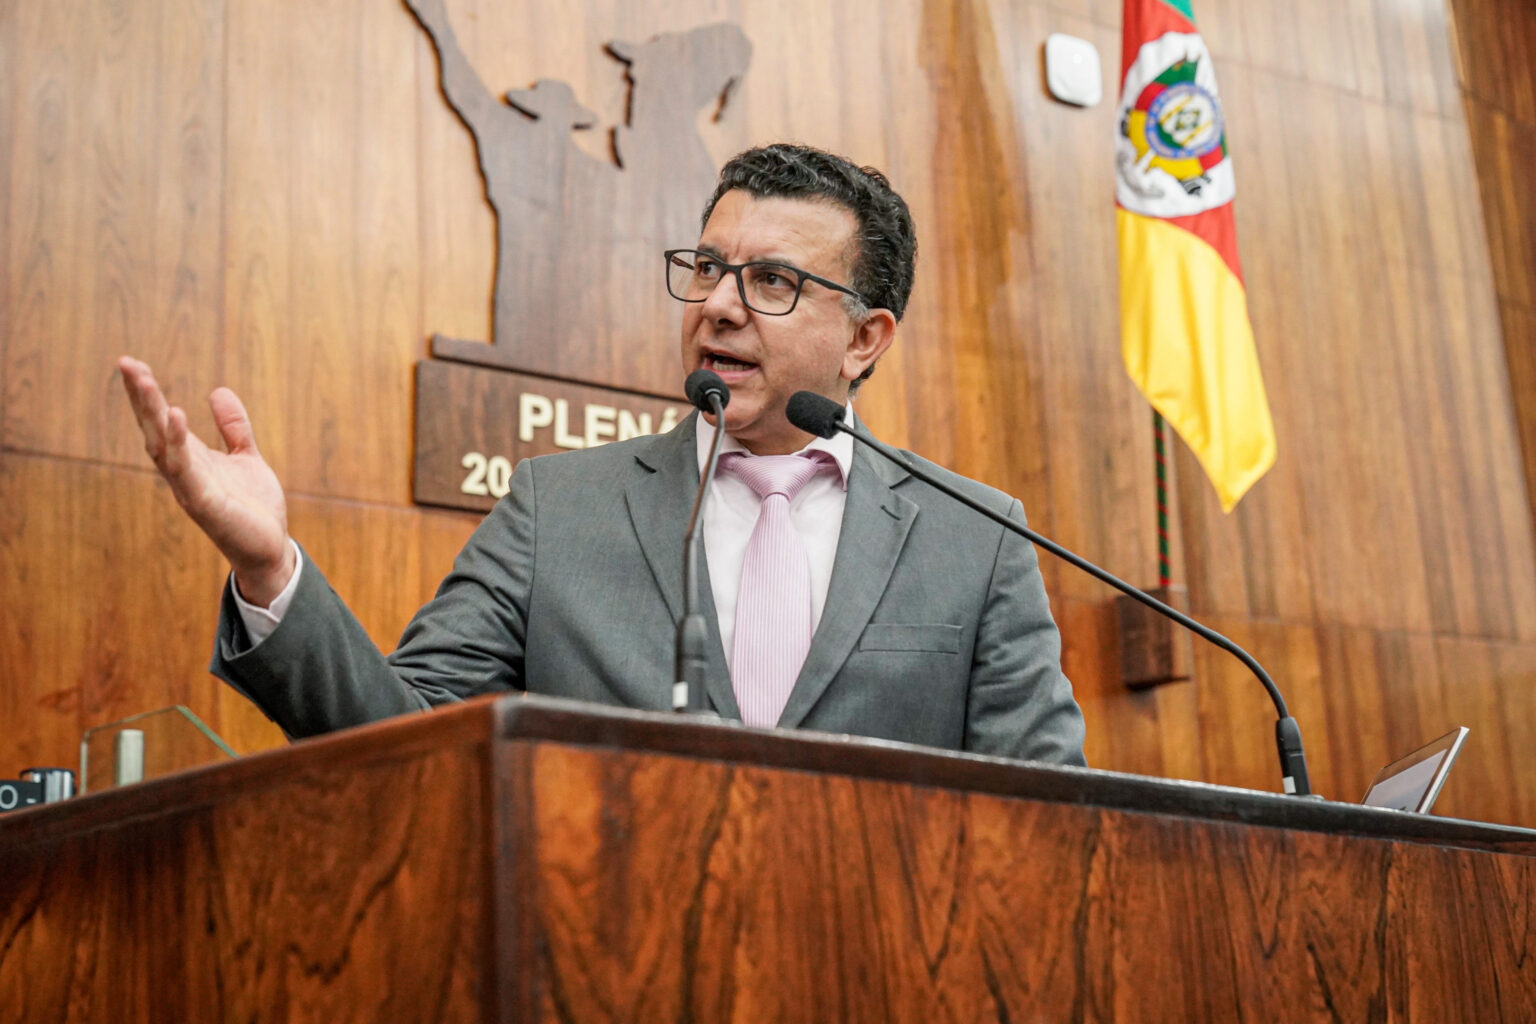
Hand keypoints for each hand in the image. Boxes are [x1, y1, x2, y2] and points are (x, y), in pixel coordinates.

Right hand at [118, 356, 295, 606]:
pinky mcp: (204, 504)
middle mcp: (183, 471)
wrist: (269, 548)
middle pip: (154, 428)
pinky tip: (176, 416)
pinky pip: (185, 470)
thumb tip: (218, 391)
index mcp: (191, 458)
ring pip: (161, 445)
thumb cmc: (253, 506)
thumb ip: (233, 427)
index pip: (161, 420)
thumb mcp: (245, 457)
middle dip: (140, 397)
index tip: (131, 363)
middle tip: (126, 363)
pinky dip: (177, 443)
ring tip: (143, 380)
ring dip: (152, 413)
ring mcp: (190, 487)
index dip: (147, 394)